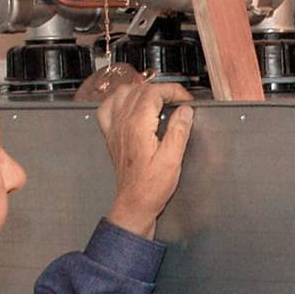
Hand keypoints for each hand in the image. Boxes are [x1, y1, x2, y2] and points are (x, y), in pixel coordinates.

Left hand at [94, 73, 194, 238]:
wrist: (134, 203)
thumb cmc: (152, 186)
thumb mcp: (173, 159)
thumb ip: (179, 130)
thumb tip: (185, 110)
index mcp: (137, 126)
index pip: (153, 93)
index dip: (173, 91)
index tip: (186, 100)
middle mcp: (122, 123)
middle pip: (140, 90)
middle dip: (162, 90)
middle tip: (178, 100)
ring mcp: (114, 128)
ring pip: (123, 93)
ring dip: (142, 90)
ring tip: (158, 99)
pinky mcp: (111, 135)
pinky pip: (108, 107)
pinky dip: (120, 100)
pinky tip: (131, 105)